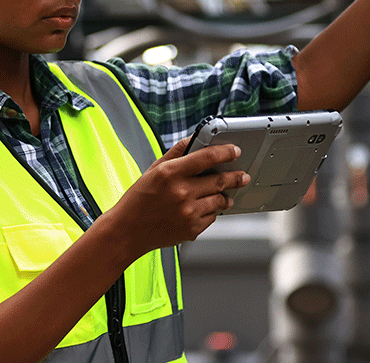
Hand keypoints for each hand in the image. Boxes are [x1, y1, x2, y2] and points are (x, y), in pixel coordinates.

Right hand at [104, 137, 250, 256]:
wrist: (127, 231)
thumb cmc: (138, 199)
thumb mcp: (153, 169)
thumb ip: (176, 153)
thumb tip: (194, 138)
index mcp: (170, 173)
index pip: (207, 157)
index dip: (225, 152)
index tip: (235, 150)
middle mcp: (181, 192)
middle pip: (220, 180)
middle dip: (236, 177)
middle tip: (243, 175)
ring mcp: (188, 213)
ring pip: (220, 200)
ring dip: (226, 196)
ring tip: (225, 195)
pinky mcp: (192, 229)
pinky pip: (212, 217)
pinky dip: (211, 212)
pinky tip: (202, 209)